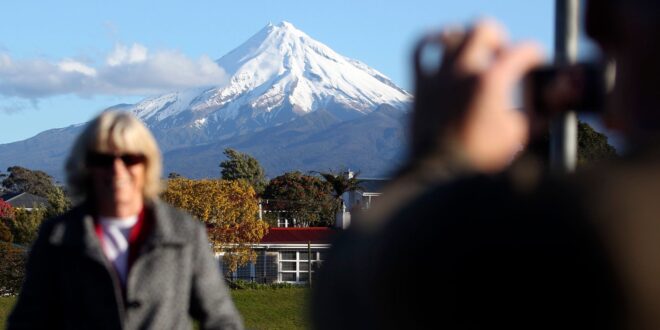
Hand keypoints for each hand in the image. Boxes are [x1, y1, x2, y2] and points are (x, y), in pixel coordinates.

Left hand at [411, 20, 543, 172]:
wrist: (439, 175)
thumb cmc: (478, 161)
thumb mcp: (516, 137)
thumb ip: (530, 114)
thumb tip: (540, 107)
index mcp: (491, 81)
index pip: (522, 50)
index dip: (534, 54)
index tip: (534, 62)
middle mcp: (464, 71)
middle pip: (484, 29)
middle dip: (498, 38)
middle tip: (501, 53)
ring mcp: (439, 76)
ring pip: (452, 36)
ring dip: (466, 39)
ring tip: (472, 52)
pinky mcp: (420, 85)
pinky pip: (419, 49)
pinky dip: (429, 41)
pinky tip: (438, 44)